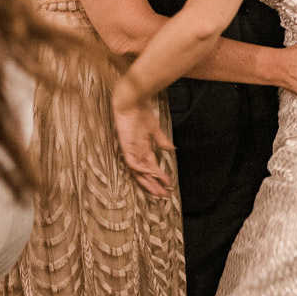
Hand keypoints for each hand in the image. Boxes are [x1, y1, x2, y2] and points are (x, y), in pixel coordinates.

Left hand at [112, 81, 173, 197]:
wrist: (132, 99)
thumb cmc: (140, 111)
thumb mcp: (154, 128)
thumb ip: (161, 139)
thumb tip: (171, 149)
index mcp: (142, 147)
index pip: (151, 166)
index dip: (159, 176)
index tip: (169, 185)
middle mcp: (136, 151)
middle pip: (144, 173)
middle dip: (153, 185)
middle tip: (164, 196)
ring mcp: (130, 149)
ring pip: (138, 171)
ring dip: (148, 181)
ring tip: (158, 191)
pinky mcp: (125, 145)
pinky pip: (132, 162)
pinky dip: (141, 169)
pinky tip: (150, 174)